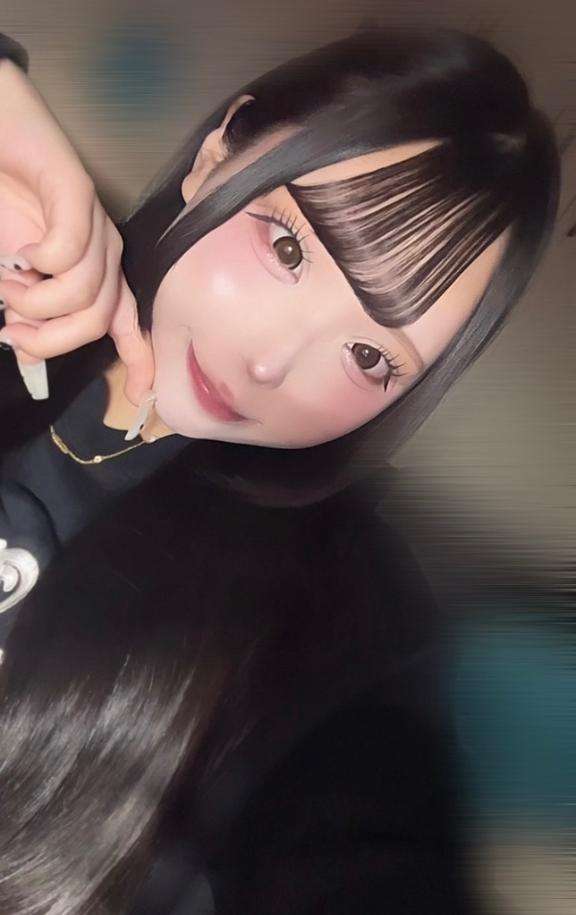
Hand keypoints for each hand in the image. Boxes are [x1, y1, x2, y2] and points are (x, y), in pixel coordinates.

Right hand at [0, 59, 152, 404]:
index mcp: (96, 274)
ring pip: (84, 293)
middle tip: (10, 327)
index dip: (138, 362)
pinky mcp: (77, 193)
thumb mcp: (12, 278)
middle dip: (48, 339)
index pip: (127, 324)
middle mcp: (106, 254)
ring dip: (33, 301)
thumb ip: (29, 314)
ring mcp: (95, 224)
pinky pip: (69, 252)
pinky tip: (20, 252)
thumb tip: (30, 361)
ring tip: (7, 280)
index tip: (139, 397)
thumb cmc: (1, 205)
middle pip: (97, 322)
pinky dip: (38, 264)